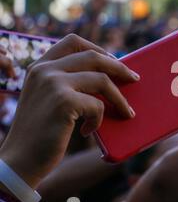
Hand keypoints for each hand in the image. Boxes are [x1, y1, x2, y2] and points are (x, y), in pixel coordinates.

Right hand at [0, 34, 138, 187]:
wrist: (19, 160)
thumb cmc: (39, 133)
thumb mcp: (46, 99)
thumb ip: (65, 84)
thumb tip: (106, 77)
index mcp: (40, 66)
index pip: (73, 42)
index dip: (98, 49)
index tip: (113, 61)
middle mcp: (45, 70)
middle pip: (94, 56)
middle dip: (119, 67)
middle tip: (134, 79)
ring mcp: (53, 83)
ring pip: (103, 80)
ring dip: (120, 98)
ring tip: (127, 113)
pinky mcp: (64, 101)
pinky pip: (98, 105)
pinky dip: (99, 119)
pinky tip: (88, 130)